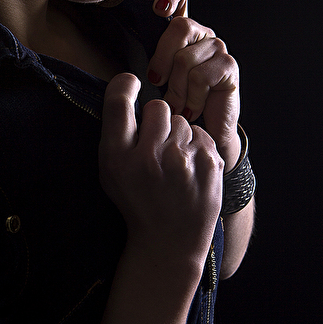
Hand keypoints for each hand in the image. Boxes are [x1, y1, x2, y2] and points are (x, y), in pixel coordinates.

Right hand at [99, 73, 223, 266]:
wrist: (170, 242)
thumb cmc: (137, 200)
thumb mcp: (111, 169)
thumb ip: (115, 128)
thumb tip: (130, 81)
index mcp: (119, 157)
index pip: (119, 101)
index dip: (125, 86)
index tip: (130, 85)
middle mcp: (150, 157)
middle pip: (157, 107)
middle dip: (157, 120)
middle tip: (155, 146)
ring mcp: (184, 161)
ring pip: (182, 120)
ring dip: (177, 135)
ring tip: (173, 164)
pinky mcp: (210, 163)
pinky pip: (201, 133)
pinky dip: (195, 146)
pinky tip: (188, 169)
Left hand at [147, 0, 240, 170]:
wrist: (197, 136)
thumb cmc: (170, 104)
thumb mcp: (151, 75)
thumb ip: (142, 53)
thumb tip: (120, 38)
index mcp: (180, 28)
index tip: (159, 9)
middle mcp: (200, 33)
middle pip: (179, 26)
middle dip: (161, 58)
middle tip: (158, 82)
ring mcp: (217, 48)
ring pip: (185, 57)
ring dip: (176, 88)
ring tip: (177, 103)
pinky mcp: (229, 66)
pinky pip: (201, 76)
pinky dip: (191, 97)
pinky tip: (192, 107)